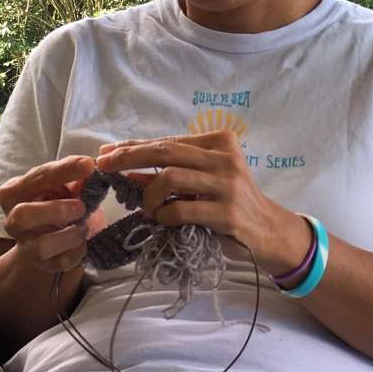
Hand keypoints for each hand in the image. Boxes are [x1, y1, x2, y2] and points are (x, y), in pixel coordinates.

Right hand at [0, 154, 104, 273]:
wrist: (55, 234)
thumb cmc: (57, 200)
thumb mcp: (64, 185)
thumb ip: (75, 176)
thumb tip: (90, 166)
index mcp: (14, 192)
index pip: (35, 178)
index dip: (63, 170)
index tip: (88, 165)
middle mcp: (13, 220)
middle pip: (22, 216)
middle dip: (55, 210)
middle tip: (81, 206)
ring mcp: (26, 245)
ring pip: (39, 247)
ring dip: (68, 235)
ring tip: (84, 225)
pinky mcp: (43, 264)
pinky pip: (61, 262)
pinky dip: (77, 250)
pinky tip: (84, 240)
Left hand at [94, 131, 310, 274]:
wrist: (267, 230)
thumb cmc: (229, 202)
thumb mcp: (202, 180)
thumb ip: (171, 172)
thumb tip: (127, 169)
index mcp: (220, 142)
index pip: (168, 141)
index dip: (134, 146)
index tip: (107, 152)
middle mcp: (225, 158)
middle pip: (165, 152)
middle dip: (128, 158)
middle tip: (105, 167)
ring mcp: (227, 185)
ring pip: (169, 178)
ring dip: (149, 196)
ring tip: (147, 209)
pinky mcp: (227, 213)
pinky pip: (180, 209)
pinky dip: (164, 216)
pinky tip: (164, 220)